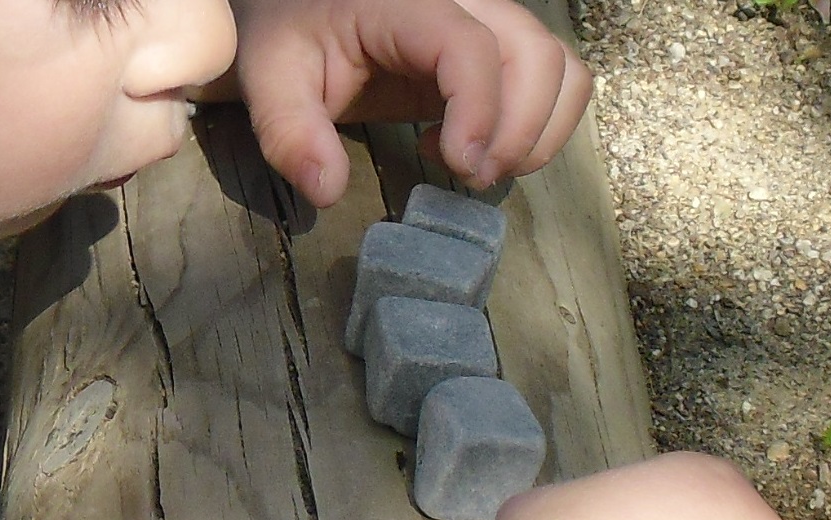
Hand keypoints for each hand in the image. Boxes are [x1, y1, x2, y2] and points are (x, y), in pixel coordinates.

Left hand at [220, 0, 592, 206]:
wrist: (305, 12)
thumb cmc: (291, 39)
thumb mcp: (272, 80)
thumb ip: (291, 133)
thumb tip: (327, 190)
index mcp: (407, 4)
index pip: (470, 46)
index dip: (479, 110)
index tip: (460, 167)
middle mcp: (464, 3)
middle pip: (535, 55)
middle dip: (517, 130)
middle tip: (468, 178)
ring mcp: (487, 25)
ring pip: (558, 68)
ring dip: (535, 132)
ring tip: (475, 166)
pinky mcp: (495, 53)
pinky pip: (554, 80)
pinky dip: (537, 126)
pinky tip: (471, 148)